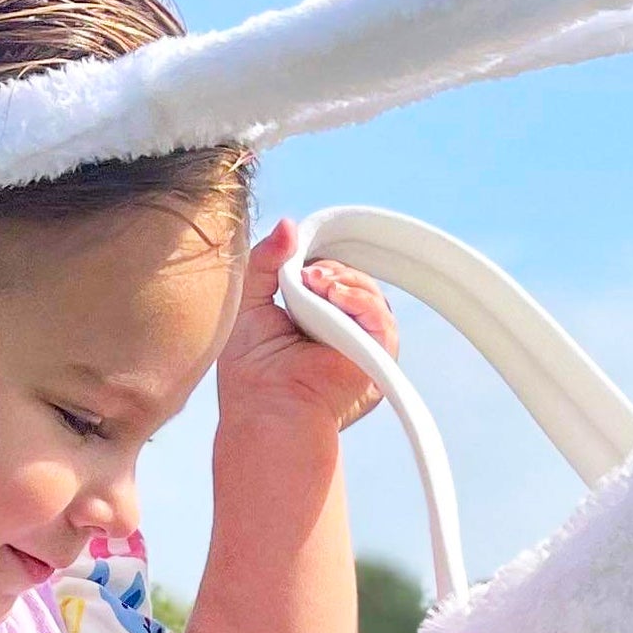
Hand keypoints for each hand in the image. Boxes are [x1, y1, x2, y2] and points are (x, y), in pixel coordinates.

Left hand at [216, 217, 397, 433]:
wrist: (265, 409)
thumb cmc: (250, 371)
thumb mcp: (251, 300)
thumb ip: (265, 261)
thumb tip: (289, 224)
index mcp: (316, 322)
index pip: (331, 278)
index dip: (319, 264)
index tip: (299, 264)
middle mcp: (343, 334)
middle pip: (352, 280)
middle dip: (330, 270)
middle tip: (305, 279)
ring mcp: (362, 346)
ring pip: (369, 293)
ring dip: (343, 281)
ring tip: (314, 287)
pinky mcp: (376, 357)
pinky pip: (381, 318)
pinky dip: (360, 301)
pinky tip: (334, 298)